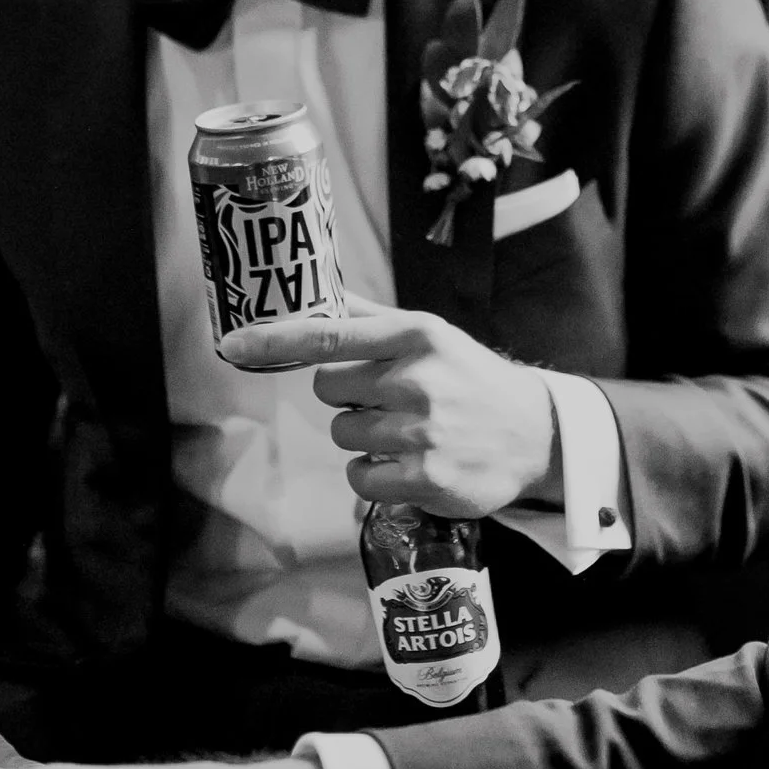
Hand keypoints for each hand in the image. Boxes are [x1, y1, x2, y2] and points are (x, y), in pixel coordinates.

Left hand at [221, 297, 557, 517]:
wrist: (535, 433)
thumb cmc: (469, 377)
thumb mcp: (430, 335)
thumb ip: (371, 319)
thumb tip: (318, 290)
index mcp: (415, 335)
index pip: (330, 334)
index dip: (276, 339)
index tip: (234, 344)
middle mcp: (417, 378)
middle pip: (328, 389)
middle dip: (348, 396)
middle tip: (387, 399)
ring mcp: (421, 430)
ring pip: (344, 434)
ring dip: (363, 437)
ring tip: (407, 432)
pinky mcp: (425, 477)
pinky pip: (360, 477)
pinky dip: (374, 474)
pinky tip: (407, 463)